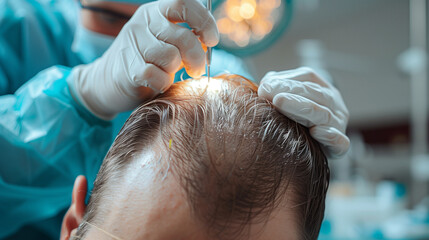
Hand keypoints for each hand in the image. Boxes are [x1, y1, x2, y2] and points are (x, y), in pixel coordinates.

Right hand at [68, 0, 217, 118]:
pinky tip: (159, 83)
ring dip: (176, 71)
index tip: (212, 39)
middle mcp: (143, 23)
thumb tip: (208, 41)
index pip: (183, 3)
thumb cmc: (146, 60)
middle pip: (184, 37)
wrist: (105, 81)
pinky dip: (164, 83)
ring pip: (172, 57)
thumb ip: (186, 36)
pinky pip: (159, 76)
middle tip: (196, 69)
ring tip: (170, 74)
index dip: (204, 21)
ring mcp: (133, 44)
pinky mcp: (129, 69)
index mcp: (155, 12)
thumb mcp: (165, 40)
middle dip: (197, 57)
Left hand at [258, 67, 349, 157]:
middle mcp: (334, 104)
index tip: (264, 86)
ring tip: (279, 103)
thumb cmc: (298, 119)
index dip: (287, 80)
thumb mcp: (289, 98)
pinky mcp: (340, 146)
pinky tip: (315, 131)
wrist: (317, 148)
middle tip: (268, 93)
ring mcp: (339, 124)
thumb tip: (265, 84)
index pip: (308, 77)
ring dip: (301, 108)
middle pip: (315, 94)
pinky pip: (340, 140)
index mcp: (322, 88)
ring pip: (323, 114)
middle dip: (291, 92)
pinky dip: (329, 135)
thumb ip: (277, 89)